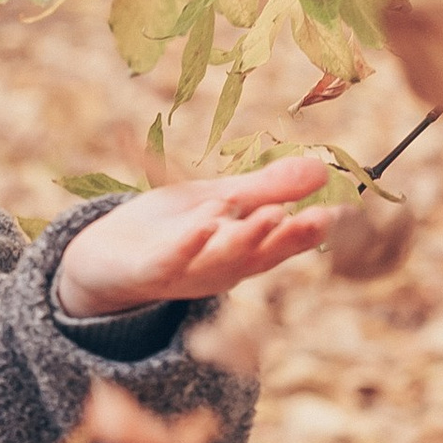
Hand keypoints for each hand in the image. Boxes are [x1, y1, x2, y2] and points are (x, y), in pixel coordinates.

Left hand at [54, 154, 329, 318]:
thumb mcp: (221, 201)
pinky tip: (207, 222)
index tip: (339, 212)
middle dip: (288, 238)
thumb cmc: (169, 229)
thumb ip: (268, 189)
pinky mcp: (149, 272)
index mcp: (242, 251)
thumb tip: (323, 169)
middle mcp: (221, 268)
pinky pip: (172, 259)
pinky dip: (190, 243)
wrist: (104, 257)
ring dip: (247, 238)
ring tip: (272, 213)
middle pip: (259, 254)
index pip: (282, 243)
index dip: (310, 232)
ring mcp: (186, 273)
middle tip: (318, 218)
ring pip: (222, 260)